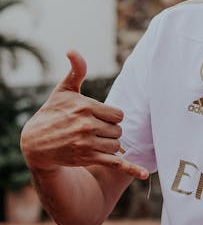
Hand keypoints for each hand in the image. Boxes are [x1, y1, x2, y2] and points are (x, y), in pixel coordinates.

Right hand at [20, 50, 148, 179]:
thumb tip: (72, 50)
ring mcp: (88, 143)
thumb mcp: (63, 91)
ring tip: (92, 142)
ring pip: (117, 145)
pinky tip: (145, 175)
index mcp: (85, 106)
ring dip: (110, 145)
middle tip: (92, 131)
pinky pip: (116, 163)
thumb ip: (76, 71)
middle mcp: (87, 124)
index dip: (110, 117)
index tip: (98, 118)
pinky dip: (131, 169)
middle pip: (119, 130)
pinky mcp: (88, 158)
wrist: (36, 143)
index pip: (118, 114)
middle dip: (109, 131)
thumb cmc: (52, 114)